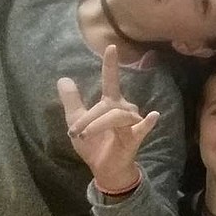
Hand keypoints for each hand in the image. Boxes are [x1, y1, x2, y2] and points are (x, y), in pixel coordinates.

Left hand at [57, 45, 158, 190]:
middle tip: (74, 132)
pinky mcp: (136, 137)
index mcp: (111, 103)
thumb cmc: (94, 144)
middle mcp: (124, 109)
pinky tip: (152, 116)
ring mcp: (132, 122)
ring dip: (97, 125)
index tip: (111, 46)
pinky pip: (142, 127)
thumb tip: (63, 79)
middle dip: (88, 118)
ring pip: (115, 116)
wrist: (104, 169)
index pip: (111, 81)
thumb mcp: (76, 122)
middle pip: (106, 105)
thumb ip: (72, 101)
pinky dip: (147, 122)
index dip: (110, 65)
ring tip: (84, 135)